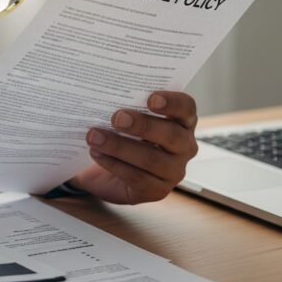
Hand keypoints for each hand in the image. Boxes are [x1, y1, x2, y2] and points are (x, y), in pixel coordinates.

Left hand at [70, 91, 197, 203]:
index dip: (172, 103)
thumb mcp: (127, 117)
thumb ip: (125, 104)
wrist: (108, 171)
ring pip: (152, 159)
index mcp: (182, 121)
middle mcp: (184, 146)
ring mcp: (174, 171)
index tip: (151, 99)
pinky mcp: (158, 190)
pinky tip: (97, 153)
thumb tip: (103, 90)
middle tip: (117, 118)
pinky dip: (114, 164)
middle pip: (172, 135)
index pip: (186, 108)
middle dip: (143, 125)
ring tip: (95, 136)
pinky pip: (137, 177)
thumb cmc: (122, 135)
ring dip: (120, 146)